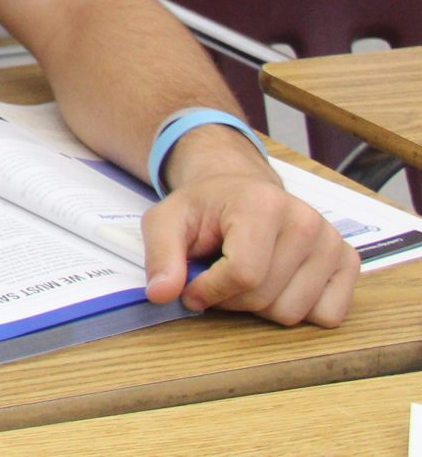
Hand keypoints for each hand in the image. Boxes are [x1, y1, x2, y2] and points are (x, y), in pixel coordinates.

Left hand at [140, 160, 359, 326]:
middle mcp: (306, 221)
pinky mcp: (348, 262)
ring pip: (295, 313)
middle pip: (268, 299)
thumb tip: (160, 294)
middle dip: (232, 300)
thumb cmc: (205, 209)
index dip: (211, 292)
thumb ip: (161, 256)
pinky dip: (297, 309)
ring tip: (247, 276)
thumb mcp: (166, 222)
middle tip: (219, 276)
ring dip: (261, 307)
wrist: (241, 192)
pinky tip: (278, 283)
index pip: (244, 275)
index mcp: (262, 204)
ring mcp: (332, 242)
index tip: (192, 288)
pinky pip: (328, 316)